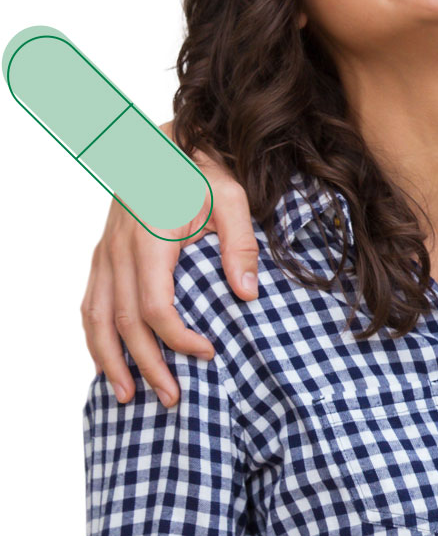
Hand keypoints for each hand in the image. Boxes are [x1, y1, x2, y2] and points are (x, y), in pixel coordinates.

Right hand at [81, 131, 256, 405]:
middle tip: (171, 398)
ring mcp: (106, 251)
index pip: (155, 306)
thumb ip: (239, 245)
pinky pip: (91, 301)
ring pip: (96, 317)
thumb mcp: (232, 196)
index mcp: (149, 239)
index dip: (177, 339)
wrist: (168, 137)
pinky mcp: (105, 251)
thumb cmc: (202, 166)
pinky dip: (96, 335)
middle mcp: (119, 250)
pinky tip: (110, 358)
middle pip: (124, 322)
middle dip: (146, 365)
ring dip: (109, 360)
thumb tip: (248, 295)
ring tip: (129, 395)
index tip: (208, 354)